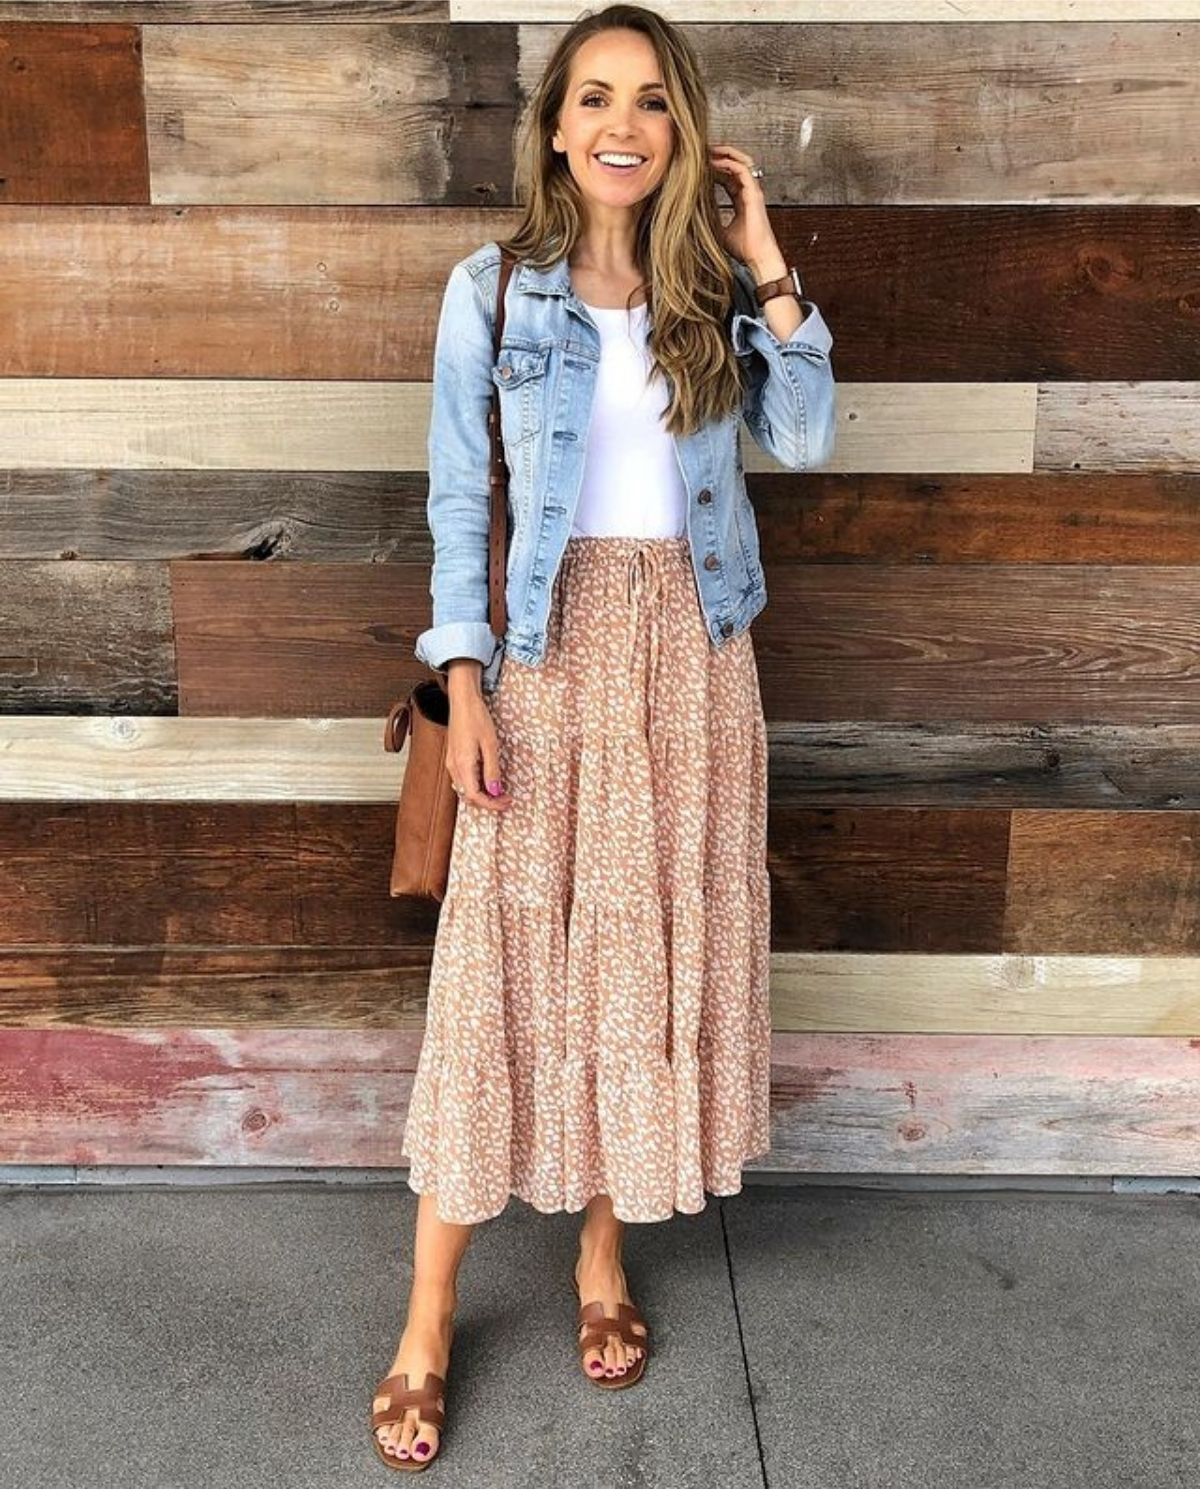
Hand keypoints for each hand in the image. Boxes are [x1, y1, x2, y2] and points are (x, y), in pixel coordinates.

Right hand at [446, 684, 511, 811]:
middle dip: (488, 802)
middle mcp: (453, 767)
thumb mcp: (490, 744)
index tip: (506, 803)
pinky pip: (464, 779)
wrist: (462, 700)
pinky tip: (488, 780)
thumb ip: (492, 770)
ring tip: (499, 792)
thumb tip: (496, 791)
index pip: (475, 796)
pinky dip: (476, 785)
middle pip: (469, 796)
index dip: (491, 804)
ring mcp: (451, 762)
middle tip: (506, 800)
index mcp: (462, 765)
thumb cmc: (476, 718)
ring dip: (482, 794)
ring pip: (465, 789)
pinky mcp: (453, 757)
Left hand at [709, 143, 779, 270]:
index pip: (727, 177)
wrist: (758, 256)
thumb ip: (711, 222)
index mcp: (741, 200)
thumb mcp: (720, 232)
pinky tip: (714, 162)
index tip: (697, 166)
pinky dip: (728, 163)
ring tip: (707, 151)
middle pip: (733, 165)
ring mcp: (752, 191)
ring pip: (739, 162)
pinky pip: (742, 170)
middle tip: (700, 152)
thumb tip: (693, 221)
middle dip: (717, 156)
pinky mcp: (754, 193)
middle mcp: (747, 192)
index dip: (713, 169)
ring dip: (723, 154)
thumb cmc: (744, 249)